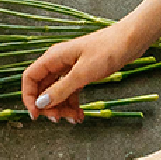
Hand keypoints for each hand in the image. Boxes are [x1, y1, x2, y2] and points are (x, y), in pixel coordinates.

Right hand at [21, 27, 135, 123]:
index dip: (29, 97)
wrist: (131, 40)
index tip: (36, 115)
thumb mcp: (82, 73)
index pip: (30, 78)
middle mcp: (58, 62)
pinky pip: (70, 91)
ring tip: (74, 119)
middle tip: (59, 119)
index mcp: (53, 57)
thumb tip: (41, 103)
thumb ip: (61, 89)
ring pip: (57, 92)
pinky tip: (80, 115)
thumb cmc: (108, 50)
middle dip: (48, 106)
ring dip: (62, 108)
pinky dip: (73, 104)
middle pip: (43, 88)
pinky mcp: (81, 73)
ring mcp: (70, 68)